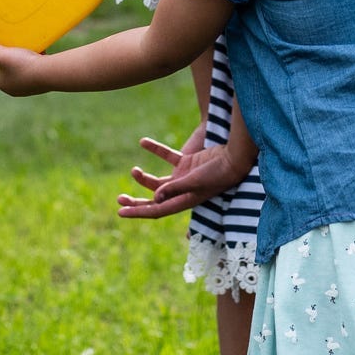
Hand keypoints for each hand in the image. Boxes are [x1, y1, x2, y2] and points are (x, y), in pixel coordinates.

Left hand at [0, 34, 49, 95]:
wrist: (49, 73)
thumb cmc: (22, 64)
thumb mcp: (2, 53)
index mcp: (2, 84)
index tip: (3, 50)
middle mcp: (14, 89)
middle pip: (10, 71)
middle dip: (12, 61)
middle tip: (15, 49)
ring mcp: (28, 88)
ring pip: (23, 71)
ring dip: (25, 62)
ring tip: (27, 50)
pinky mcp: (41, 85)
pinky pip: (35, 72)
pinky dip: (35, 64)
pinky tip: (40, 54)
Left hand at [117, 137, 246, 218]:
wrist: (235, 157)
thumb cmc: (218, 172)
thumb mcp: (195, 181)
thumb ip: (175, 188)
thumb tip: (155, 198)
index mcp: (184, 201)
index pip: (157, 210)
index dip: (138, 212)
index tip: (120, 212)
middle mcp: (182, 192)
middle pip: (155, 200)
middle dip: (137, 201)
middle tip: (119, 199)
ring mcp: (183, 177)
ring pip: (158, 181)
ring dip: (144, 178)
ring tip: (133, 170)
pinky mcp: (187, 162)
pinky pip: (167, 156)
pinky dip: (155, 149)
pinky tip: (143, 142)